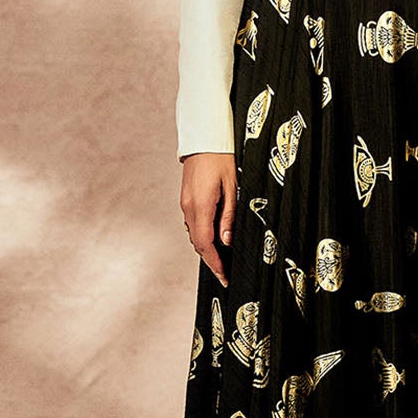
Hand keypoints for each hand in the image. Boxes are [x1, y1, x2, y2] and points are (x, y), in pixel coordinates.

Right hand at [180, 152, 237, 285]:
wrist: (204, 140)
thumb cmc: (221, 160)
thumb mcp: (232, 187)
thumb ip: (228, 215)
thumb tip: (226, 240)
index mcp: (201, 206)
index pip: (205, 244)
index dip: (214, 263)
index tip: (223, 276)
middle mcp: (189, 208)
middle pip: (198, 243)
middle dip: (211, 261)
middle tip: (224, 274)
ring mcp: (185, 204)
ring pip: (194, 235)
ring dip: (207, 249)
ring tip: (222, 261)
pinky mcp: (186, 200)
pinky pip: (193, 224)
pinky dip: (203, 236)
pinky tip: (214, 239)